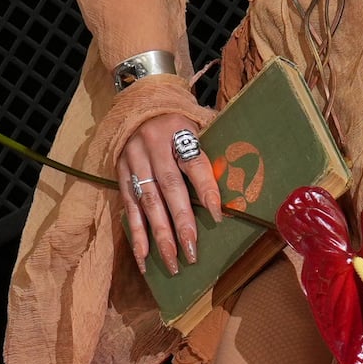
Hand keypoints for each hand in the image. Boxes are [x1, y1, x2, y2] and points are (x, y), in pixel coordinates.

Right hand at [115, 102, 222, 267]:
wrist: (139, 101)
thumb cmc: (178, 119)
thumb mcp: (198, 122)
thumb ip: (215, 146)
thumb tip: (242, 179)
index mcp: (178, 130)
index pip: (194, 163)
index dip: (206, 189)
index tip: (218, 216)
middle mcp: (153, 146)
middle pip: (169, 188)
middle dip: (181, 223)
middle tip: (192, 252)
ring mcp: (134, 161)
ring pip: (147, 202)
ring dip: (159, 236)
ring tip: (172, 262)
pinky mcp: (120, 174)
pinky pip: (128, 208)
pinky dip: (136, 235)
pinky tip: (144, 258)